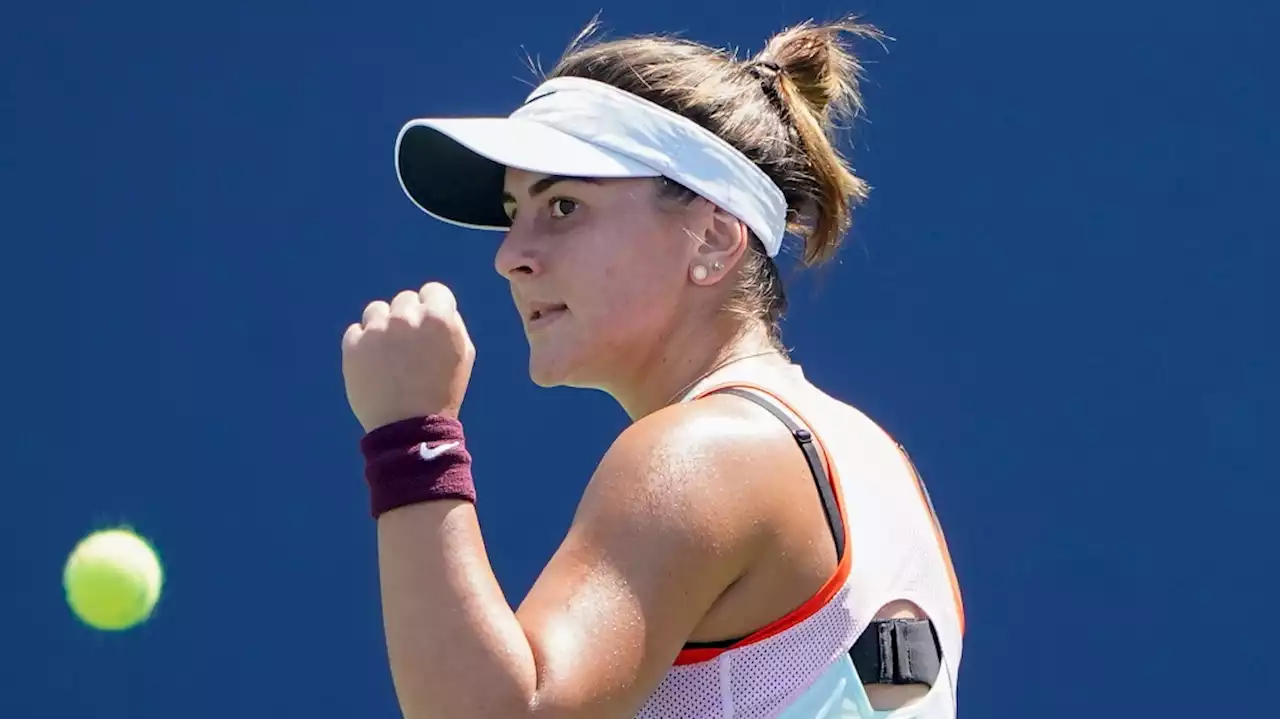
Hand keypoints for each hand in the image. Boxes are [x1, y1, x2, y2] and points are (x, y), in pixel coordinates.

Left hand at [342, 282, 475, 431]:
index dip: (433, 308)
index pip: (433, 291)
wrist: (409, 428)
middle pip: (405, 299)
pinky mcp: (353, 345)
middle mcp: (406, 317)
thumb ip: (452, 323)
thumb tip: (435, 306)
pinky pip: (357, 331)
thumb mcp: (463, 355)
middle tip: (411, 348)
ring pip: (377, 310)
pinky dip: (364, 345)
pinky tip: (375, 366)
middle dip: (409, 318)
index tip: (429, 327)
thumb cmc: (442, 392)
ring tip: (390, 356)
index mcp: (439, 318)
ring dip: (383, 326)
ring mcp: (377, 330)